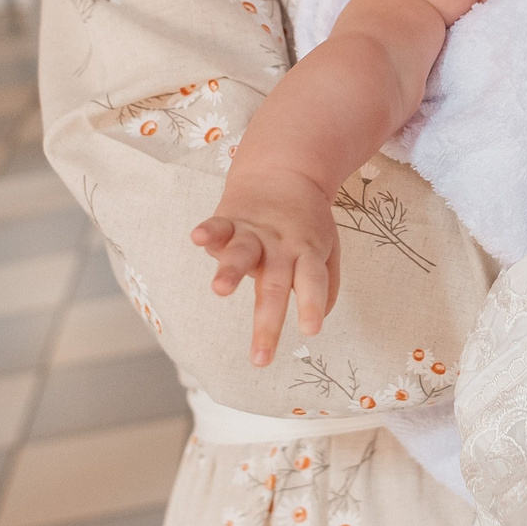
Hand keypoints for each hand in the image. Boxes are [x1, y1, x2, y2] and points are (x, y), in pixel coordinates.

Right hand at [192, 166, 342, 366]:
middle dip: (267, 323)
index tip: (310, 331)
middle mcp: (280, 247)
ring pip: (242, 254)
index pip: (313, 282)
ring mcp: (254, 233)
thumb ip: (326, 282)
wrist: (285, 168)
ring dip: (231, 271)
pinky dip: (208, 232)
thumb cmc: (306, 221)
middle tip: (261, 357)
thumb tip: (321, 315)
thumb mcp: (328, 246)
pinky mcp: (230, 220)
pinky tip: (198, 238)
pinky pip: (218, 226)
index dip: (312, 305)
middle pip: (275, 286)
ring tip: (220, 290)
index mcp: (307, 254)